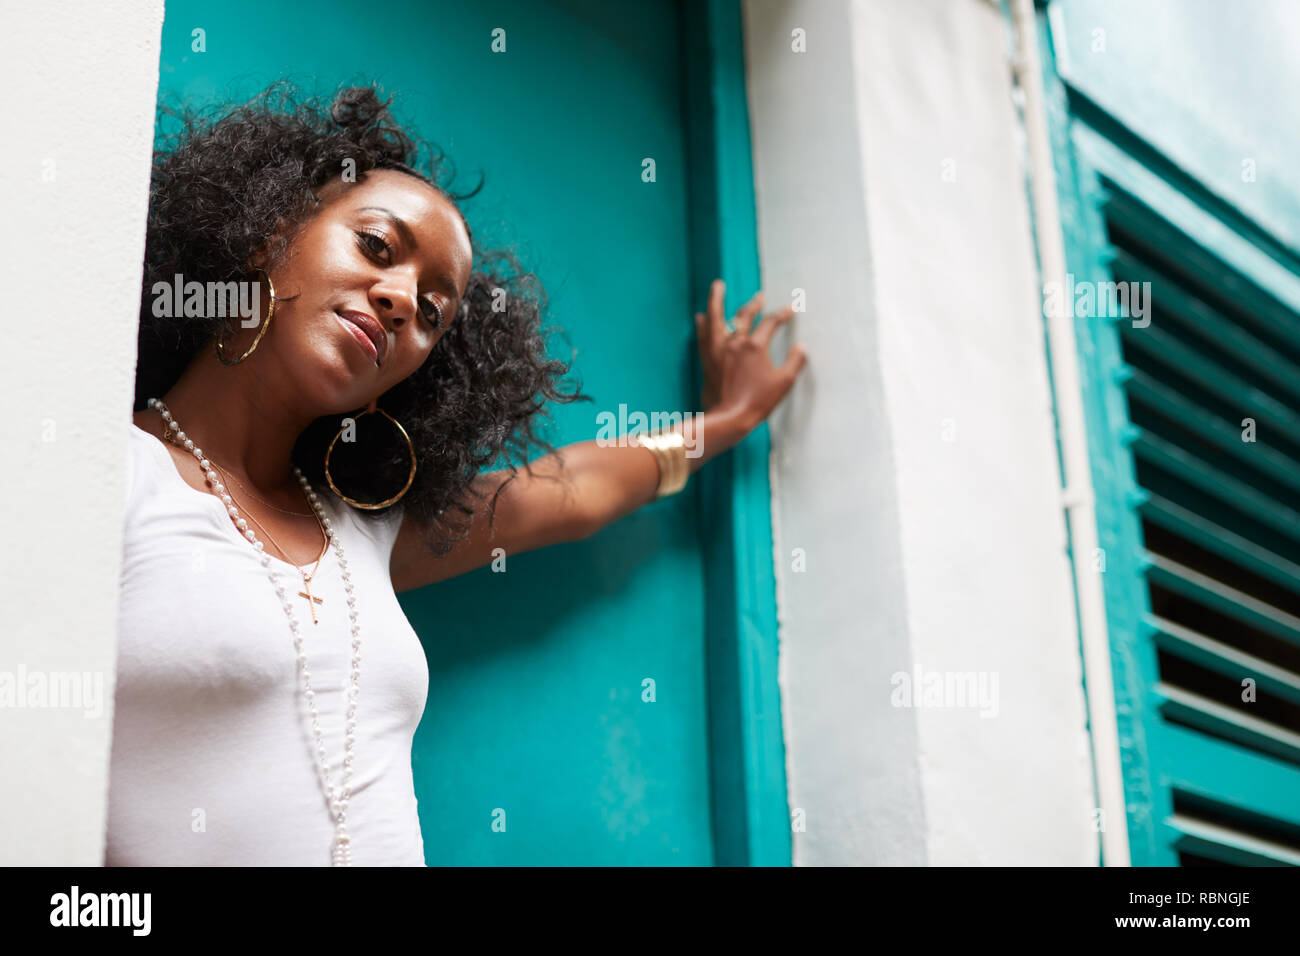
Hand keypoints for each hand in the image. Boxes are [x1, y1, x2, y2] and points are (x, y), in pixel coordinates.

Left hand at [694, 279, 807, 434]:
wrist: (728, 419)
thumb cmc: (757, 403)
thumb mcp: (784, 383)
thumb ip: (795, 362)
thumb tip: (802, 347)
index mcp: (755, 346)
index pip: (771, 322)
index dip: (782, 314)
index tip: (790, 310)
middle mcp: (734, 342)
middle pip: (744, 315)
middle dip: (754, 304)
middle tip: (760, 297)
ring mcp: (718, 350)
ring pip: (716, 318)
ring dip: (717, 300)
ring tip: (717, 286)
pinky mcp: (707, 360)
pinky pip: (703, 336)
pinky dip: (703, 324)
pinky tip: (701, 317)